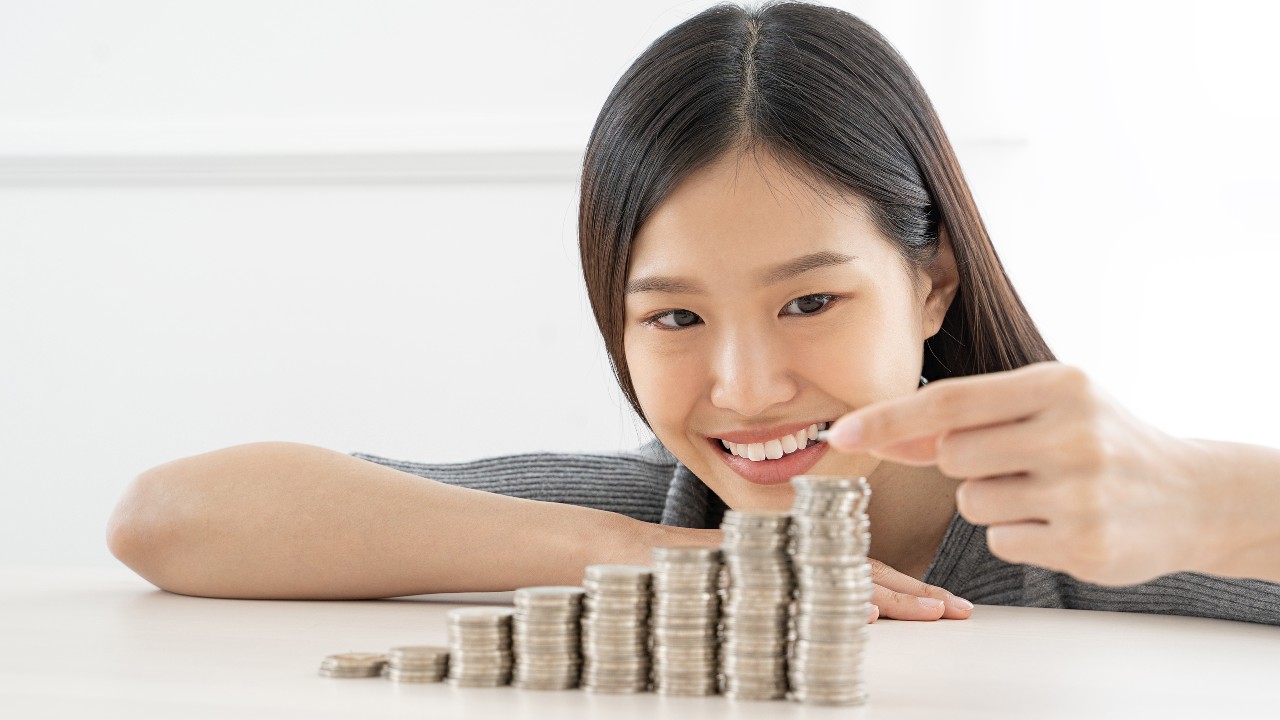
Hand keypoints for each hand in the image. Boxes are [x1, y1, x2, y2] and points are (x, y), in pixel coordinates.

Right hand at [658, 526, 971, 621]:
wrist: (627, 557)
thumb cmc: (687, 575)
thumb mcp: (752, 583)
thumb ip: (795, 592)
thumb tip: (855, 614)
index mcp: (798, 560)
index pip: (864, 574)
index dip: (909, 589)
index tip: (948, 606)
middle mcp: (789, 555)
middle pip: (864, 573)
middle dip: (915, 594)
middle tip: (959, 611)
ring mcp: (768, 560)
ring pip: (839, 577)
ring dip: (889, 597)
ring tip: (928, 612)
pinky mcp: (745, 566)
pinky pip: (792, 583)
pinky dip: (828, 595)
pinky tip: (860, 610)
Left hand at [825, 362, 1205, 585]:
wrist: (1193, 495)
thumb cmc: (1102, 441)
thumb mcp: (1046, 407)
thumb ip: (967, 418)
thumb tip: (881, 433)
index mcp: (1059, 384)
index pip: (949, 401)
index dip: (888, 418)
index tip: (839, 433)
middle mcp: (1071, 433)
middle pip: (952, 456)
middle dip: (967, 463)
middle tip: (1021, 460)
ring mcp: (1081, 491)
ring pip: (971, 502)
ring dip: (993, 501)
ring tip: (1047, 491)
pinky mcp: (1084, 543)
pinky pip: (999, 539)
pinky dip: (1017, 533)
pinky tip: (1060, 521)